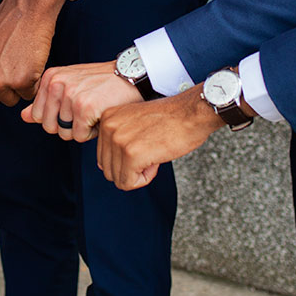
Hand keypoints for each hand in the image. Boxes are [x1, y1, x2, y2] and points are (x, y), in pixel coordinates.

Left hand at [21, 61, 141, 141]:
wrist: (132, 74)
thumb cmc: (101, 81)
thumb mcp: (70, 84)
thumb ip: (45, 101)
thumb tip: (24, 116)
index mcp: (50, 78)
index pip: (39, 116)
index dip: (59, 117)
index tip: (76, 104)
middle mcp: (57, 84)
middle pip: (50, 127)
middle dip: (69, 125)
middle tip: (87, 108)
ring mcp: (70, 95)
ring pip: (65, 134)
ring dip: (82, 128)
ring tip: (95, 109)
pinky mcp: (84, 108)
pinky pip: (80, 136)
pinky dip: (93, 131)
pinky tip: (101, 114)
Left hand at [97, 85, 225, 190]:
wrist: (192, 112)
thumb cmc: (171, 118)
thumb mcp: (133, 122)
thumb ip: (118, 139)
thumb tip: (105, 166)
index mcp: (107, 119)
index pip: (103, 158)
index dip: (126, 160)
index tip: (145, 145)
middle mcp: (108, 127)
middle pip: (108, 170)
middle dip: (131, 169)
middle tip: (150, 151)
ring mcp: (118, 141)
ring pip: (118, 179)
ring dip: (139, 173)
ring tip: (154, 153)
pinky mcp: (131, 154)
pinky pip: (129, 183)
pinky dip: (145, 178)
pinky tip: (156, 160)